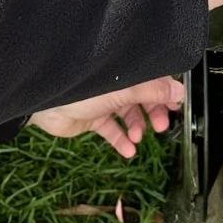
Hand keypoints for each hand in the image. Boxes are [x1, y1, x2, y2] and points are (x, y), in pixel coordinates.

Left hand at [30, 76, 183, 158]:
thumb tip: (178, 91)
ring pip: (129, 115)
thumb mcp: (122, 90)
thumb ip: (151, 90)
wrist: (45, 105)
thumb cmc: (78, 89)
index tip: (176, 106)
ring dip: (138, 127)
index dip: (165, 93)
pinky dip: (121, 140)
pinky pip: (112, 130)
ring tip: (138, 136)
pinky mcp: (92, 119)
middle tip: (161, 125)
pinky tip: (128, 150)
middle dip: (154, 113)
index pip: (152, 80)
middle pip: (143, 99)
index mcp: (122, 72)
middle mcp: (114, 85)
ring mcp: (103, 102)